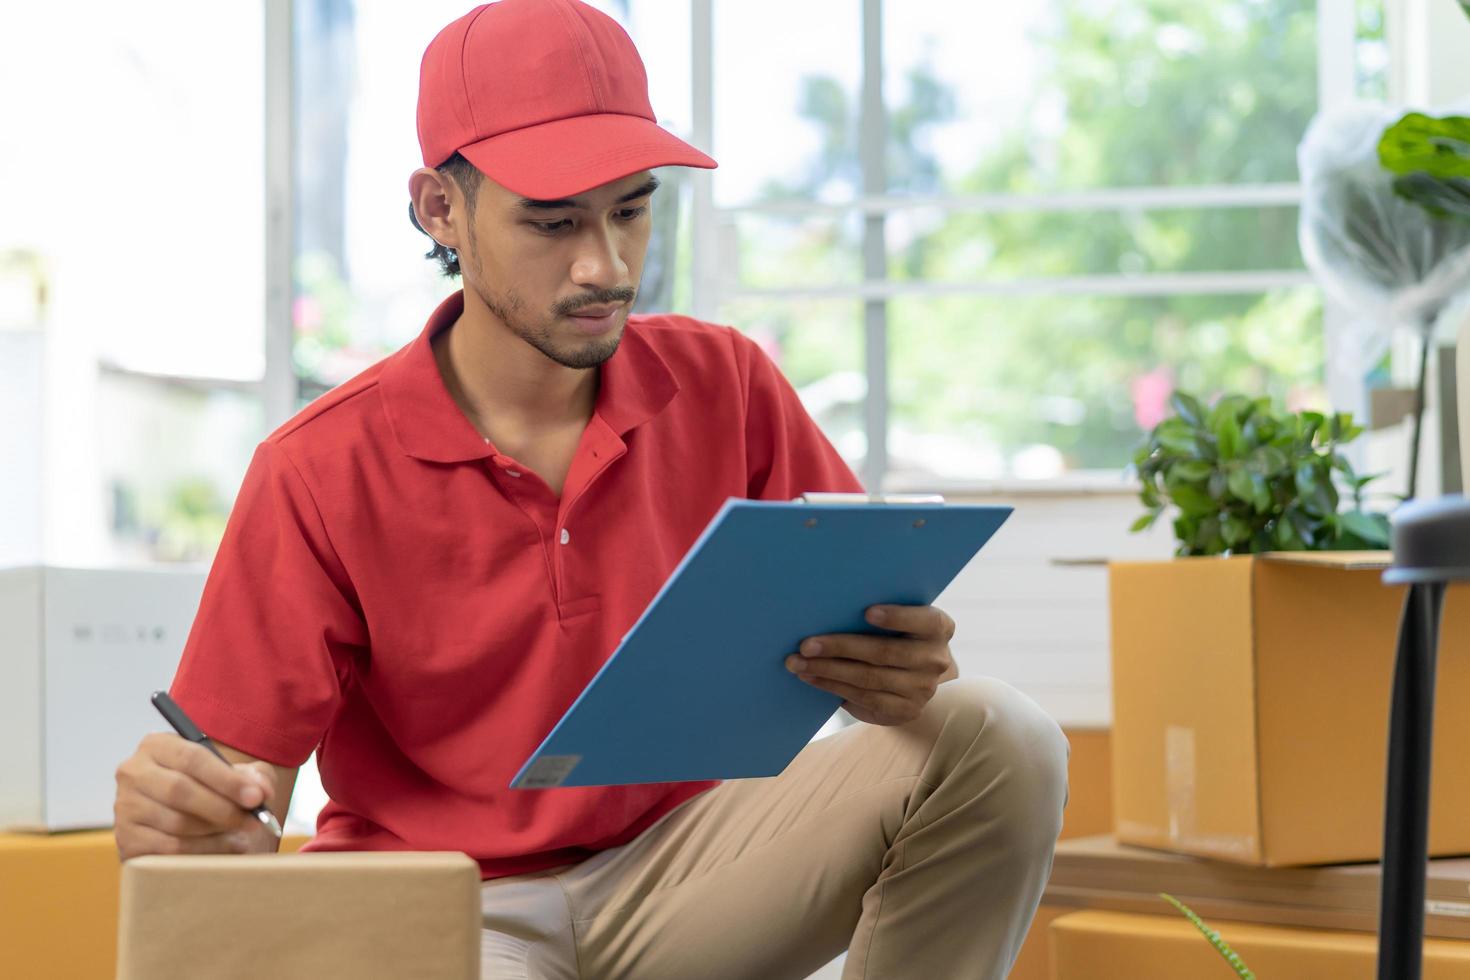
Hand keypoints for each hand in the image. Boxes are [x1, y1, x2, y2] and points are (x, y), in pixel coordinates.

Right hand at [114, 733, 279, 859]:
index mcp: (158, 746)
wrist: (184, 822)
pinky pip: (168, 849)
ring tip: (242, 833)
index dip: (227, 779)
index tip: (256, 798)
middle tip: (253, 821)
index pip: (192, 758)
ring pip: (176, 822)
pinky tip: (226, 847)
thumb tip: (261, 790)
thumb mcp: (235, 775)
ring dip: (216, 831)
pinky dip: (204, 851)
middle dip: (223, 808)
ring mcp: (125, 808)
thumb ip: (255, 776)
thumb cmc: (212, 790)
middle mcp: (133, 772)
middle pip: (180, 791)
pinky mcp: (126, 840)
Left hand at [785, 604, 957, 725]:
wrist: (921, 678)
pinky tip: (811, 677)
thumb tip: (832, 605)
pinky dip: (833, 687)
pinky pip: (864, 698)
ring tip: (799, 663)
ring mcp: (923, 688)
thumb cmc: (901, 636)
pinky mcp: (905, 710)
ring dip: (828, 670)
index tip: (867, 612)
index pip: (925, 620)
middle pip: (884, 652)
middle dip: (840, 647)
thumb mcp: (903, 621)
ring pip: (869, 678)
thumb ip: (882, 613)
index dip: (898, 617)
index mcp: (939, 627)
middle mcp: (936, 659)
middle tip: (806, 644)